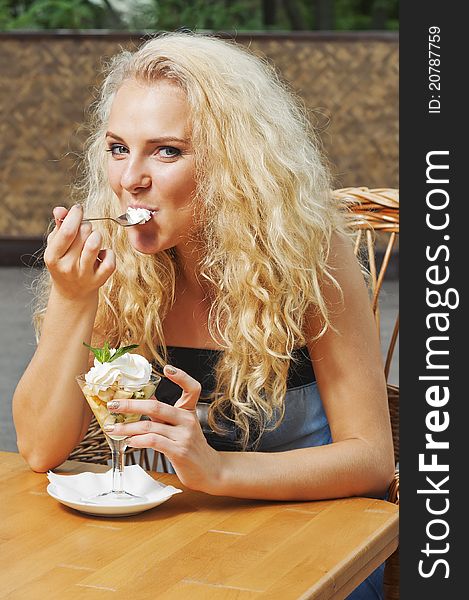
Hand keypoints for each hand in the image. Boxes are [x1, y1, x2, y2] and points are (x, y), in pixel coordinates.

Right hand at [44, 205, 115, 300]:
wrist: (72, 293)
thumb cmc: (64, 262)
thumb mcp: (56, 246)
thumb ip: (59, 226)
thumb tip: (60, 209)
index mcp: (53, 257)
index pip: (67, 231)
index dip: (75, 215)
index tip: (78, 209)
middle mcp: (68, 267)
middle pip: (83, 234)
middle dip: (86, 225)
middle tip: (84, 230)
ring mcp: (84, 275)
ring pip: (95, 244)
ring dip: (97, 235)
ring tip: (93, 239)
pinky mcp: (100, 280)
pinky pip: (110, 259)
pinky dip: (108, 252)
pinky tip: (101, 254)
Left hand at [105, 365, 221, 492]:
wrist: (208, 471)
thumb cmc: (191, 447)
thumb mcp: (181, 427)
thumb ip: (164, 415)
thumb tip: (140, 401)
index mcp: (189, 411)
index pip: (192, 388)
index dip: (181, 376)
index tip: (167, 368)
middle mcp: (188, 421)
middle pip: (156, 406)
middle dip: (130, 405)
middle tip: (113, 405)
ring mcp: (184, 436)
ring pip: (149, 426)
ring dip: (127, 427)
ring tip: (113, 428)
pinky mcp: (179, 451)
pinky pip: (153, 441)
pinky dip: (137, 440)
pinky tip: (129, 441)